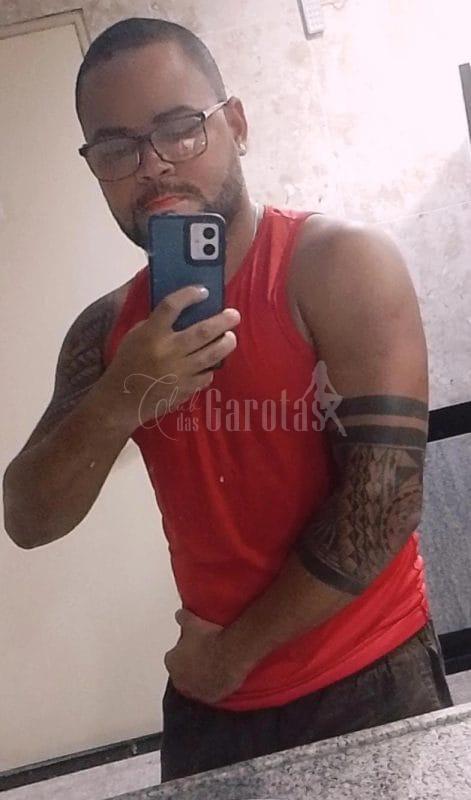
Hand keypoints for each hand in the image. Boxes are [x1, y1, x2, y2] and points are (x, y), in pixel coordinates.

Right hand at [102, 286, 239, 432]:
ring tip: (231, 337)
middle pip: (203, 331)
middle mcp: (167, 351)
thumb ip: (156, 324)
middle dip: (223, 321)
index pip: (171, 306)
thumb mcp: (135, 336)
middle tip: (234, 315)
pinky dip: (211, 368)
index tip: (203, 291)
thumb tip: (185, 311)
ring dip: (226, 343)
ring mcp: (178, 372)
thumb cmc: (128, 363)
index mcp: (150, 334)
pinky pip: (207, 376)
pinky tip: (212, 363)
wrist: (121, 399)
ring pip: (212, 355)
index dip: (189, 295)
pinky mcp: (185, 389)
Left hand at [164, 609, 250, 704]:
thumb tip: (179, 614)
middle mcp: (180, 680)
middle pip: (182, 673)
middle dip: (189, 666)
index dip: (181, 651)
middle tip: (203, 655)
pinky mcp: (211, 697)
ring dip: (201, 677)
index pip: (172, 658)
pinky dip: (213, 686)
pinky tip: (221, 675)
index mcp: (172, 662)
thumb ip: (182, 618)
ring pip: (195, 685)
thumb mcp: (192, 622)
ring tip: (213, 665)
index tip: (191, 646)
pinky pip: (210, 693)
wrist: (229, 653)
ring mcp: (195, 691)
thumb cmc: (209, 639)